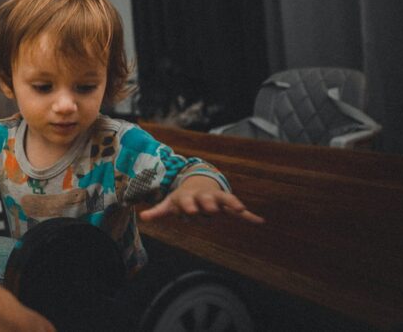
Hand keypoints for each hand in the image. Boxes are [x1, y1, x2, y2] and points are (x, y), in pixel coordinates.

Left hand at [138, 175, 264, 223]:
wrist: (198, 182)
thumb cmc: (183, 198)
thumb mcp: (170, 203)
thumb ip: (158, 211)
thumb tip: (142, 217)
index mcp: (189, 198)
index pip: (188, 202)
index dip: (189, 206)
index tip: (190, 210)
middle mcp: (204, 197)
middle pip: (207, 201)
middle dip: (209, 205)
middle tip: (212, 209)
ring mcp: (217, 198)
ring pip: (225, 200)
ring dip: (231, 204)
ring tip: (239, 209)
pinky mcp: (228, 203)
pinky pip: (240, 211)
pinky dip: (249, 216)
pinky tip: (260, 221)